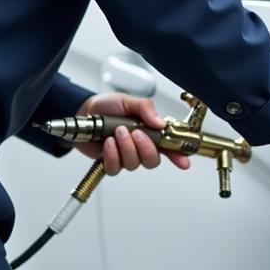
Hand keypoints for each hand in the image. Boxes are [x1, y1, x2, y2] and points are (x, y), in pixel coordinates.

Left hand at [74, 93, 191, 176]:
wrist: (85, 111)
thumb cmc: (109, 106)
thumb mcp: (129, 101)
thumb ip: (146, 109)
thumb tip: (160, 122)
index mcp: (151, 132)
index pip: (170, 147)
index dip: (179, 156)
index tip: (184, 161)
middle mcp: (140, 146)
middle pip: (153, 160)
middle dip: (146, 148)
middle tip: (135, 133)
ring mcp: (126, 156)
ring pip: (134, 164)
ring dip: (125, 147)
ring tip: (116, 132)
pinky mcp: (111, 162)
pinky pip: (115, 168)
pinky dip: (111, 155)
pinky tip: (108, 143)